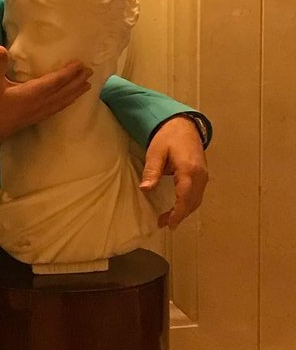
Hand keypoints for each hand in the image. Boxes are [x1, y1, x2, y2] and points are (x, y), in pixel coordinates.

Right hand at [0, 46, 92, 144]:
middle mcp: (39, 104)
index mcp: (31, 93)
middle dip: (77, 82)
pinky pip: (56, 109)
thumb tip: (1, 48)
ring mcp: (37, 113)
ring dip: (75, 93)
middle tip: (90, 73)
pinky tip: (67, 102)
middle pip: (63, 92)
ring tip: (86, 87)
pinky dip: (65, 103)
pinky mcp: (34, 119)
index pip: (55, 82)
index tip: (80, 65)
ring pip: (62, 102)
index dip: (68, 73)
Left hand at [139, 115, 208, 229]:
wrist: (183, 125)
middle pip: (192, 202)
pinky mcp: (203, 175)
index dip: (177, 213)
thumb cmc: (167, 138)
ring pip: (197, 200)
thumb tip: (145, 189)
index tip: (169, 224)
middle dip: (179, 215)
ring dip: (184, 211)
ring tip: (168, 219)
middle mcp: (200, 175)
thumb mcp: (155, 153)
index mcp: (189, 170)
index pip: (185, 197)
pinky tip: (178, 207)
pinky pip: (197, 194)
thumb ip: (152, 171)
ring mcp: (204, 175)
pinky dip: (189, 204)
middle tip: (163, 224)